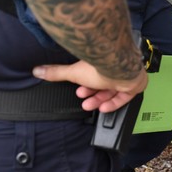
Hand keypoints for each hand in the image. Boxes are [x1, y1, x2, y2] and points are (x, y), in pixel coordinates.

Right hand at [33, 61, 147, 111]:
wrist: (120, 67)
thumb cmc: (99, 67)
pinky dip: (113, 103)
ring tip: (89, 106)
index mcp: (101, 63)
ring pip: (112, 90)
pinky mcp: (134, 84)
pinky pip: (124, 96)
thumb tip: (36, 70)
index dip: (86, 85)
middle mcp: (114, 68)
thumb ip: (56, 73)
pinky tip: (103, 108)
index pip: (94, 75)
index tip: (80, 92)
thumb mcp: (74, 73)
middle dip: (92, 94)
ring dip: (99, 99)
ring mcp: (125, 76)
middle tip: (84, 100)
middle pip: (103, 83)